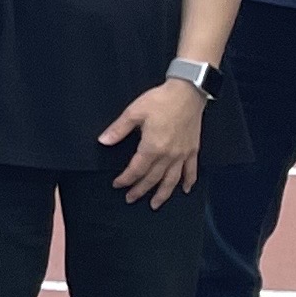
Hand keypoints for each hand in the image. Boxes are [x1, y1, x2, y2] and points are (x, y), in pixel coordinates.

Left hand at [100, 78, 207, 205]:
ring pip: (172, 180)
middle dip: (140, 190)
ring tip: (155, 204)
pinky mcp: (193, 149)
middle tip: (130, 199)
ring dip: (163, 194)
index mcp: (152, 147)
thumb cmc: (160, 100)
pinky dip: (189, 181)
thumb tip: (103, 141)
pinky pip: (191, 170)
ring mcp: (182, 154)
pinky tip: (185, 190)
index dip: (126, 179)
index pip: (136, 170)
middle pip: (152, 179)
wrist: (187, 92)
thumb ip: (118, 129)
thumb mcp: (134, 112)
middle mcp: (168, 155)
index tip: (118, 185)